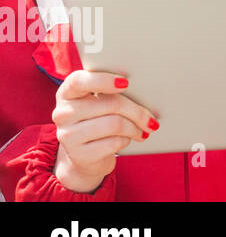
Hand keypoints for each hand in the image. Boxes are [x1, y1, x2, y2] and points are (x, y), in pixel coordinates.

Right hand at [51, 70, 158, 193]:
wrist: (86, 156)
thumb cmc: (99, 119)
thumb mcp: (100, 102)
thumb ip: (112, 90)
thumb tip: (145, 87)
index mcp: (68, 92)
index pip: (79, 81)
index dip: (103, 80)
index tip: (126, 82)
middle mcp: (63, 113)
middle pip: (110, 103)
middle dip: (137, 111)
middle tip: (151, 118)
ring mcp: (68, 135)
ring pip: (115, 124)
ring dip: (135, 127)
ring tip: (144, 129)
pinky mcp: (79, 155)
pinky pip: (114, 143)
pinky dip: (128, 140)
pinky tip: (129, 139)